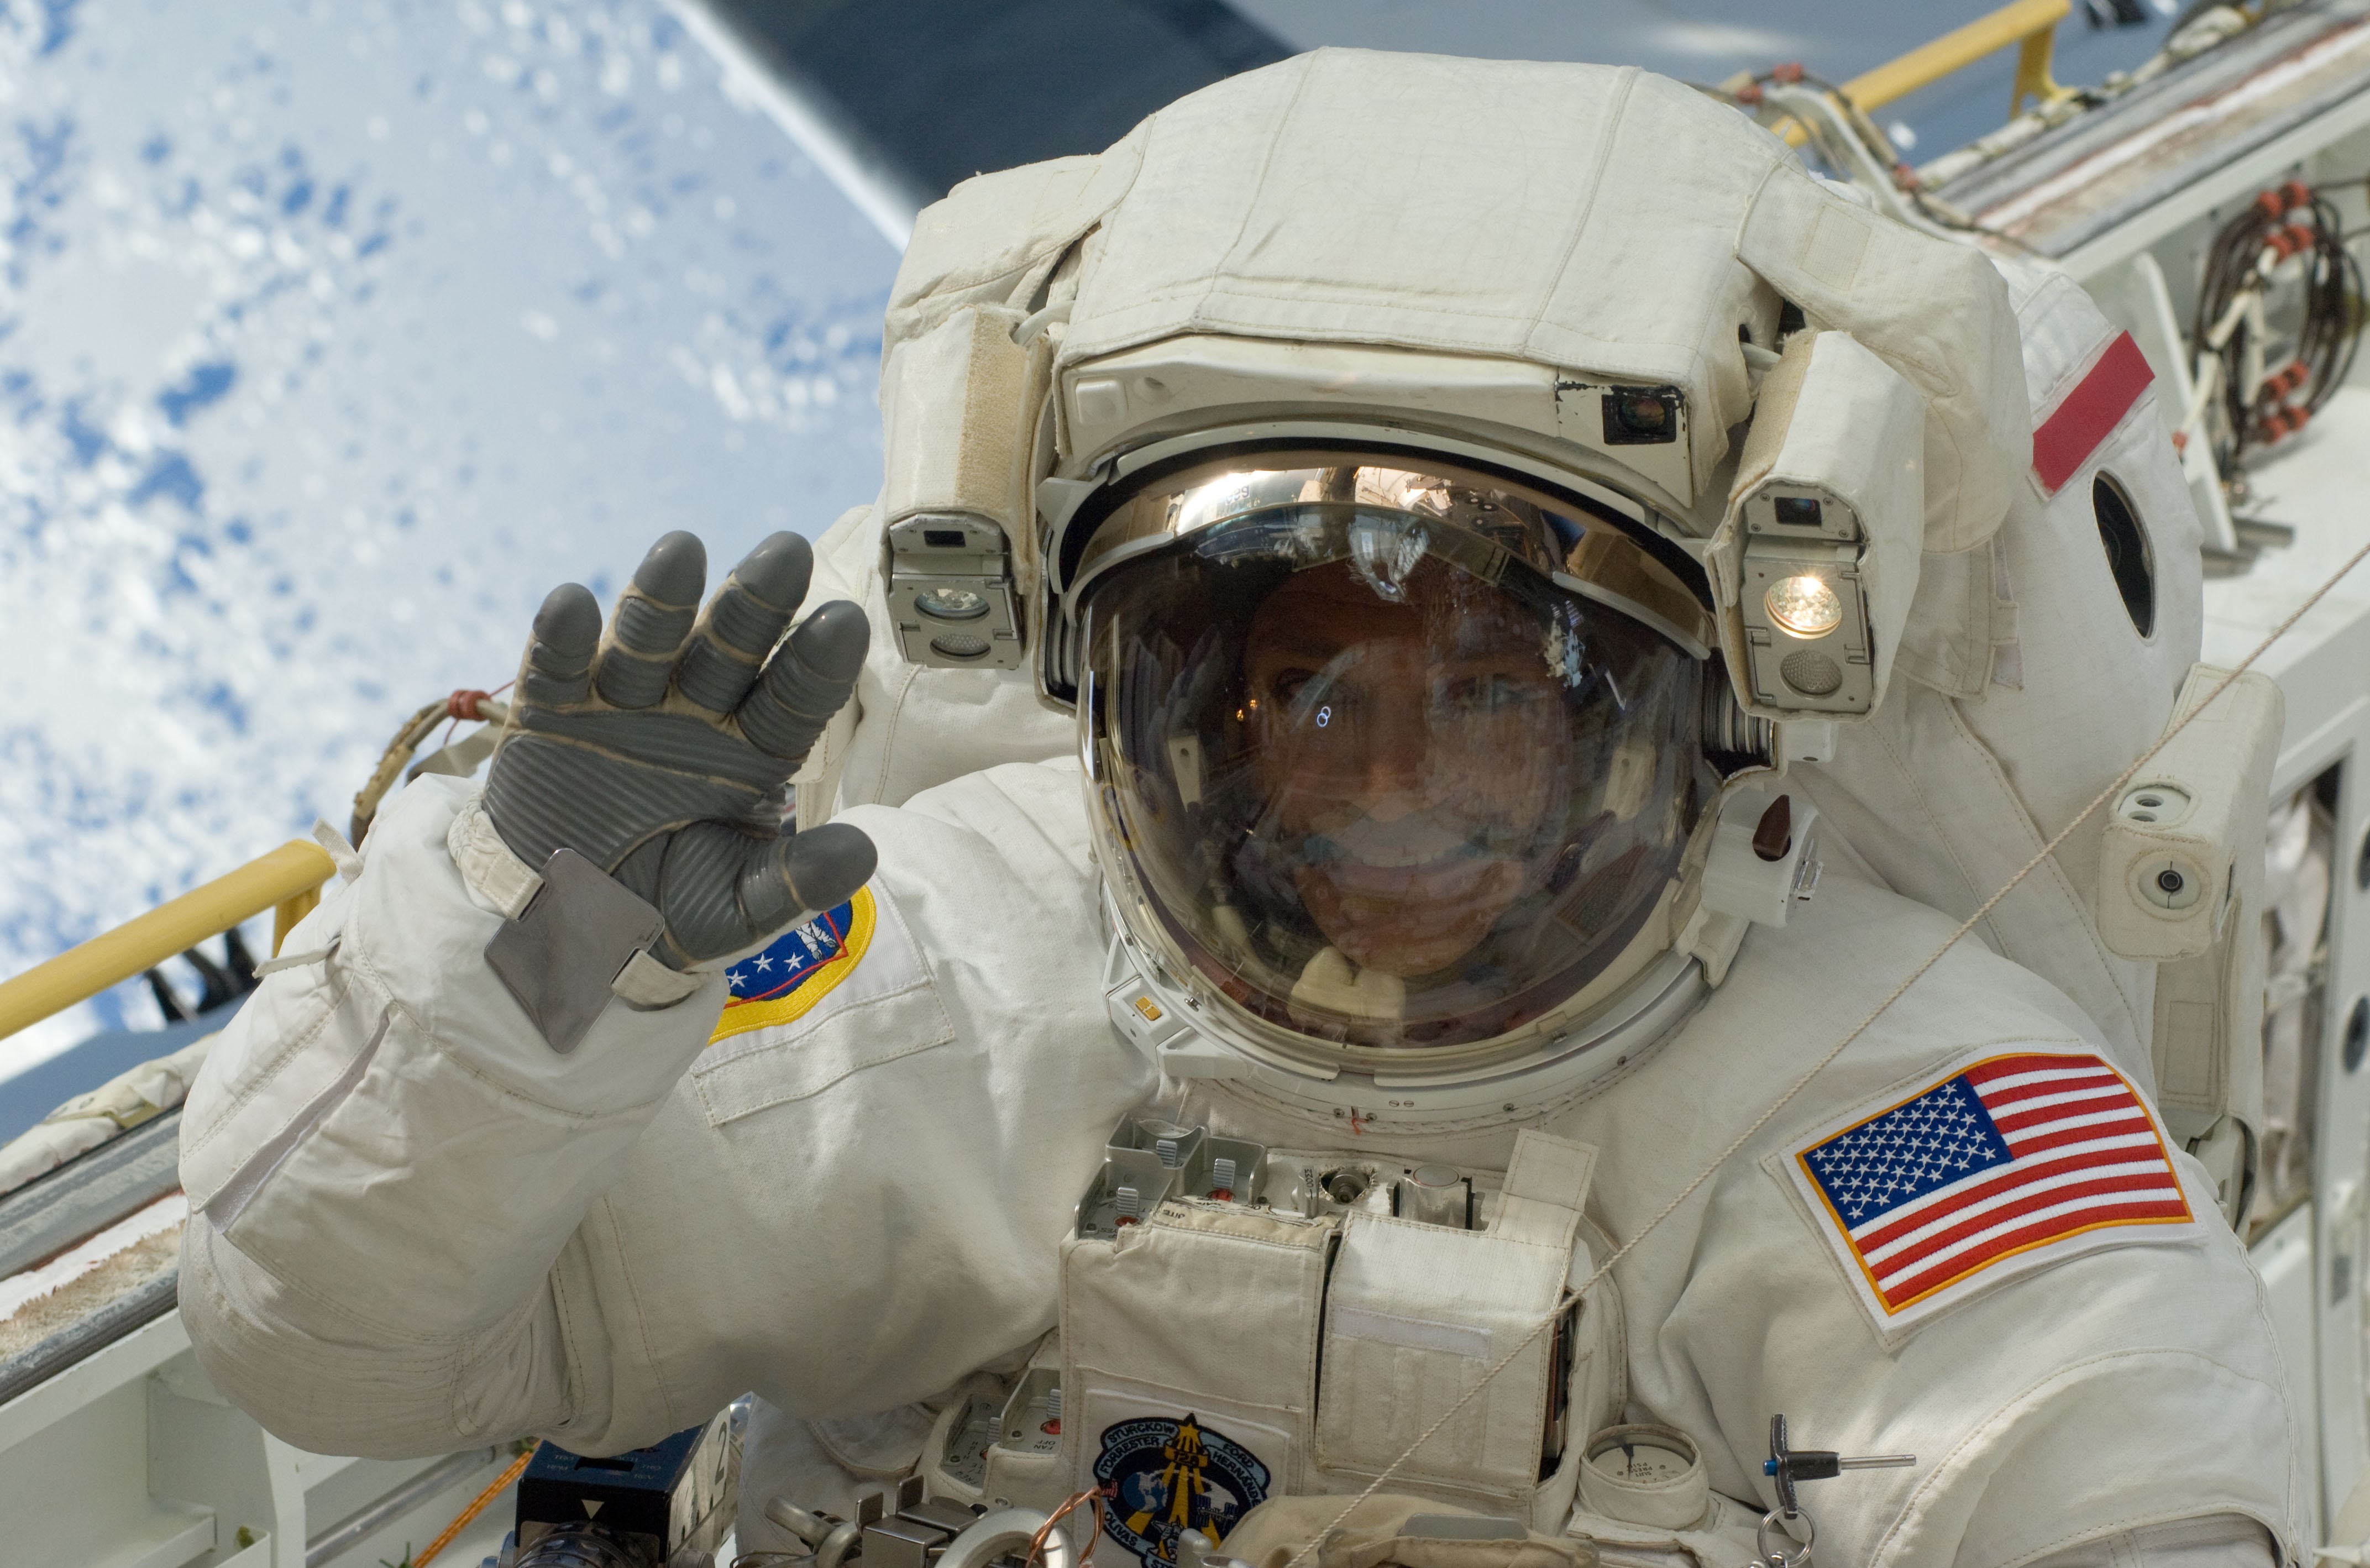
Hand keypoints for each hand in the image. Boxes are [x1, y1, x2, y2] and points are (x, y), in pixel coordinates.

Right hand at [482, 530, 875, 968]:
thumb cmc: (662, 915)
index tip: (846, 622)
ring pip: (648, 643)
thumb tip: (865, 854)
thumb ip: (793, 884)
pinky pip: (558, 669)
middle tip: (787, 552)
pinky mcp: (553, 714)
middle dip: (756, 603)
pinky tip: (572, 603)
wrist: (563, 931)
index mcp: (751, 752)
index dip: (817, 664)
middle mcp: (694, 714)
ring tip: (682, 551)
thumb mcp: (732, 912)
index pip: (794, 701)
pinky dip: (562, 638)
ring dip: (661, 599)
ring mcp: (623, 705)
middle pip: (730, 649)